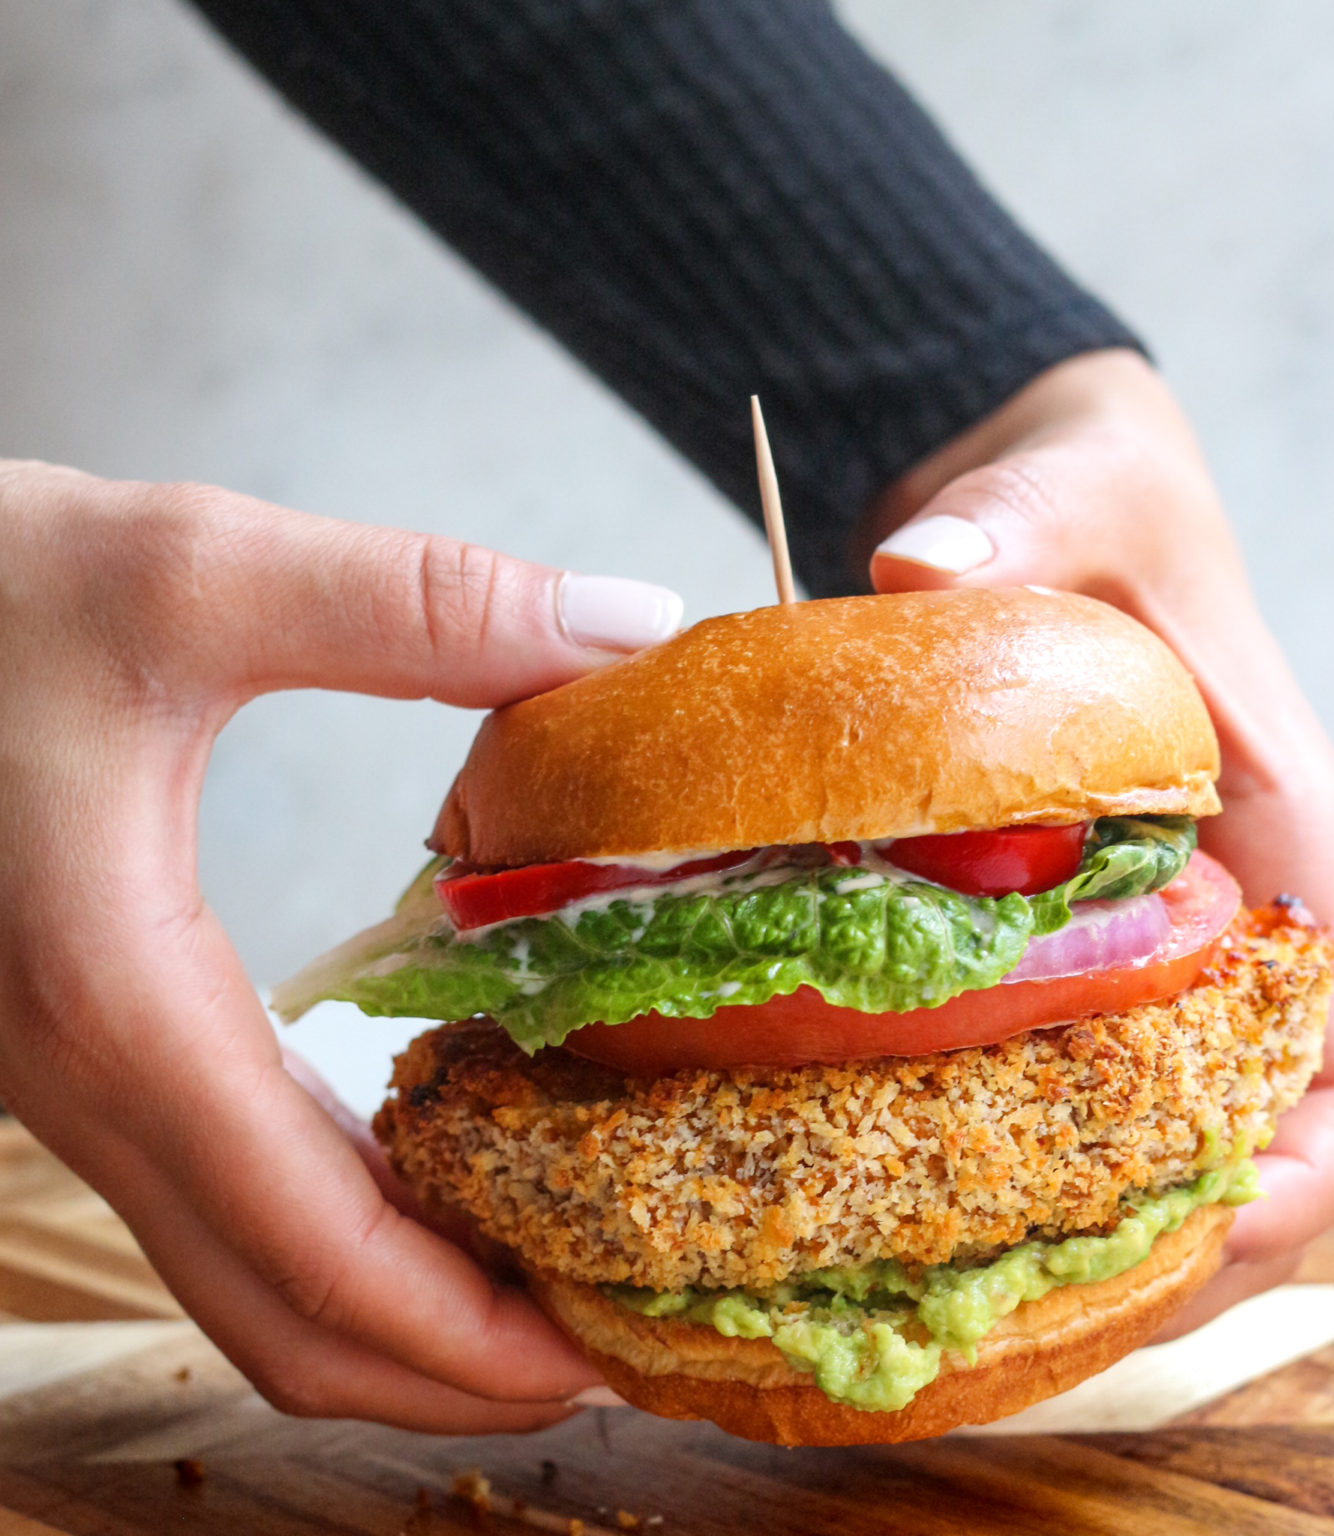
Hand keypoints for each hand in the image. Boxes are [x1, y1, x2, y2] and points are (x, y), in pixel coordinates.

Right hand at [0, 459, 681, 1427]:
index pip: (319, 1253)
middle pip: (284, 1314)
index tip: (606, 1356)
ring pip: (243, 1271)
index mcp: (121, 1004)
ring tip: (549, 1279)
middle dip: (451, 1367)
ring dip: (399, 1310)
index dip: (474, 1335)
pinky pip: (222, 1190)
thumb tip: (623, 624)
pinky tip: (434, 1171)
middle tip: (608, 1344)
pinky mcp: (88, 1035)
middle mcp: (87, 1076)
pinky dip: (340, 1228)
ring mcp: (76, 1072)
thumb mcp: (194, 571)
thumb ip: (421, 604)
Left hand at [862, 349, 1333, 1331]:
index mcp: (1284, 833)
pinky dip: (1009, 1139)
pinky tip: (906, 1178)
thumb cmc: (1100, 493)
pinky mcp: (1056, 928)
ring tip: (969, 1295)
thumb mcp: (1075, 489)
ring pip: (1154, 1124)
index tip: (1208, 1238)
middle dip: (1179, 1244)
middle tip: (1042, 1315)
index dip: (1307, 1170)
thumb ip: (1017, 526)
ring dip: (1089, 1219)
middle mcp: (1228, 907)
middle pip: (1253, 1132)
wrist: (1043, 492)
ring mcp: (1142, 931)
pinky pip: (1055, 1065)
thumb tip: (922, 565)